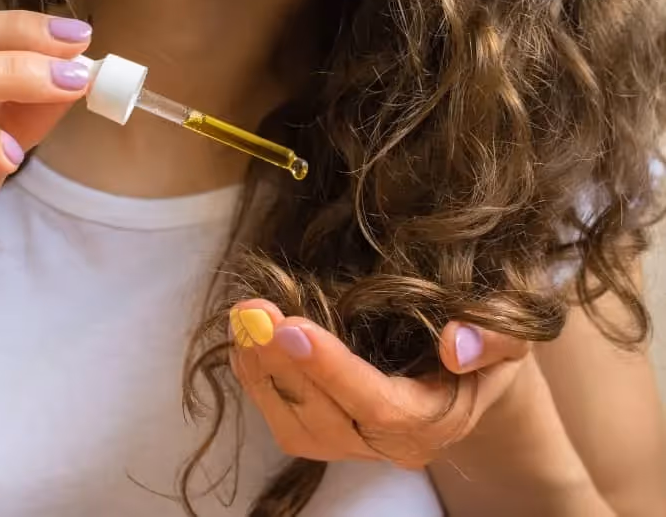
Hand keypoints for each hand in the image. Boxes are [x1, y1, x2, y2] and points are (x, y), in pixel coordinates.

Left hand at [229, 299, 530, 467]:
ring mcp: (356, 446)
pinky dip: (258, 381)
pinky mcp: (330, 435)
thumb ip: (495, 340)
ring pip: (296, 428)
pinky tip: (245, 342)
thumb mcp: (514, 335)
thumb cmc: (490, 349)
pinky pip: (285, 420)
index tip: (291, 327)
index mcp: (436, 422)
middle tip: (252, 311)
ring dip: (261, 373)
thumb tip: (454, 343)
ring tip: (243, 320)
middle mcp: (391, 446)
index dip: (331, 370)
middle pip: (326, 420)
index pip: (378, 407)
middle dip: (282, 365)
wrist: (474, 377)